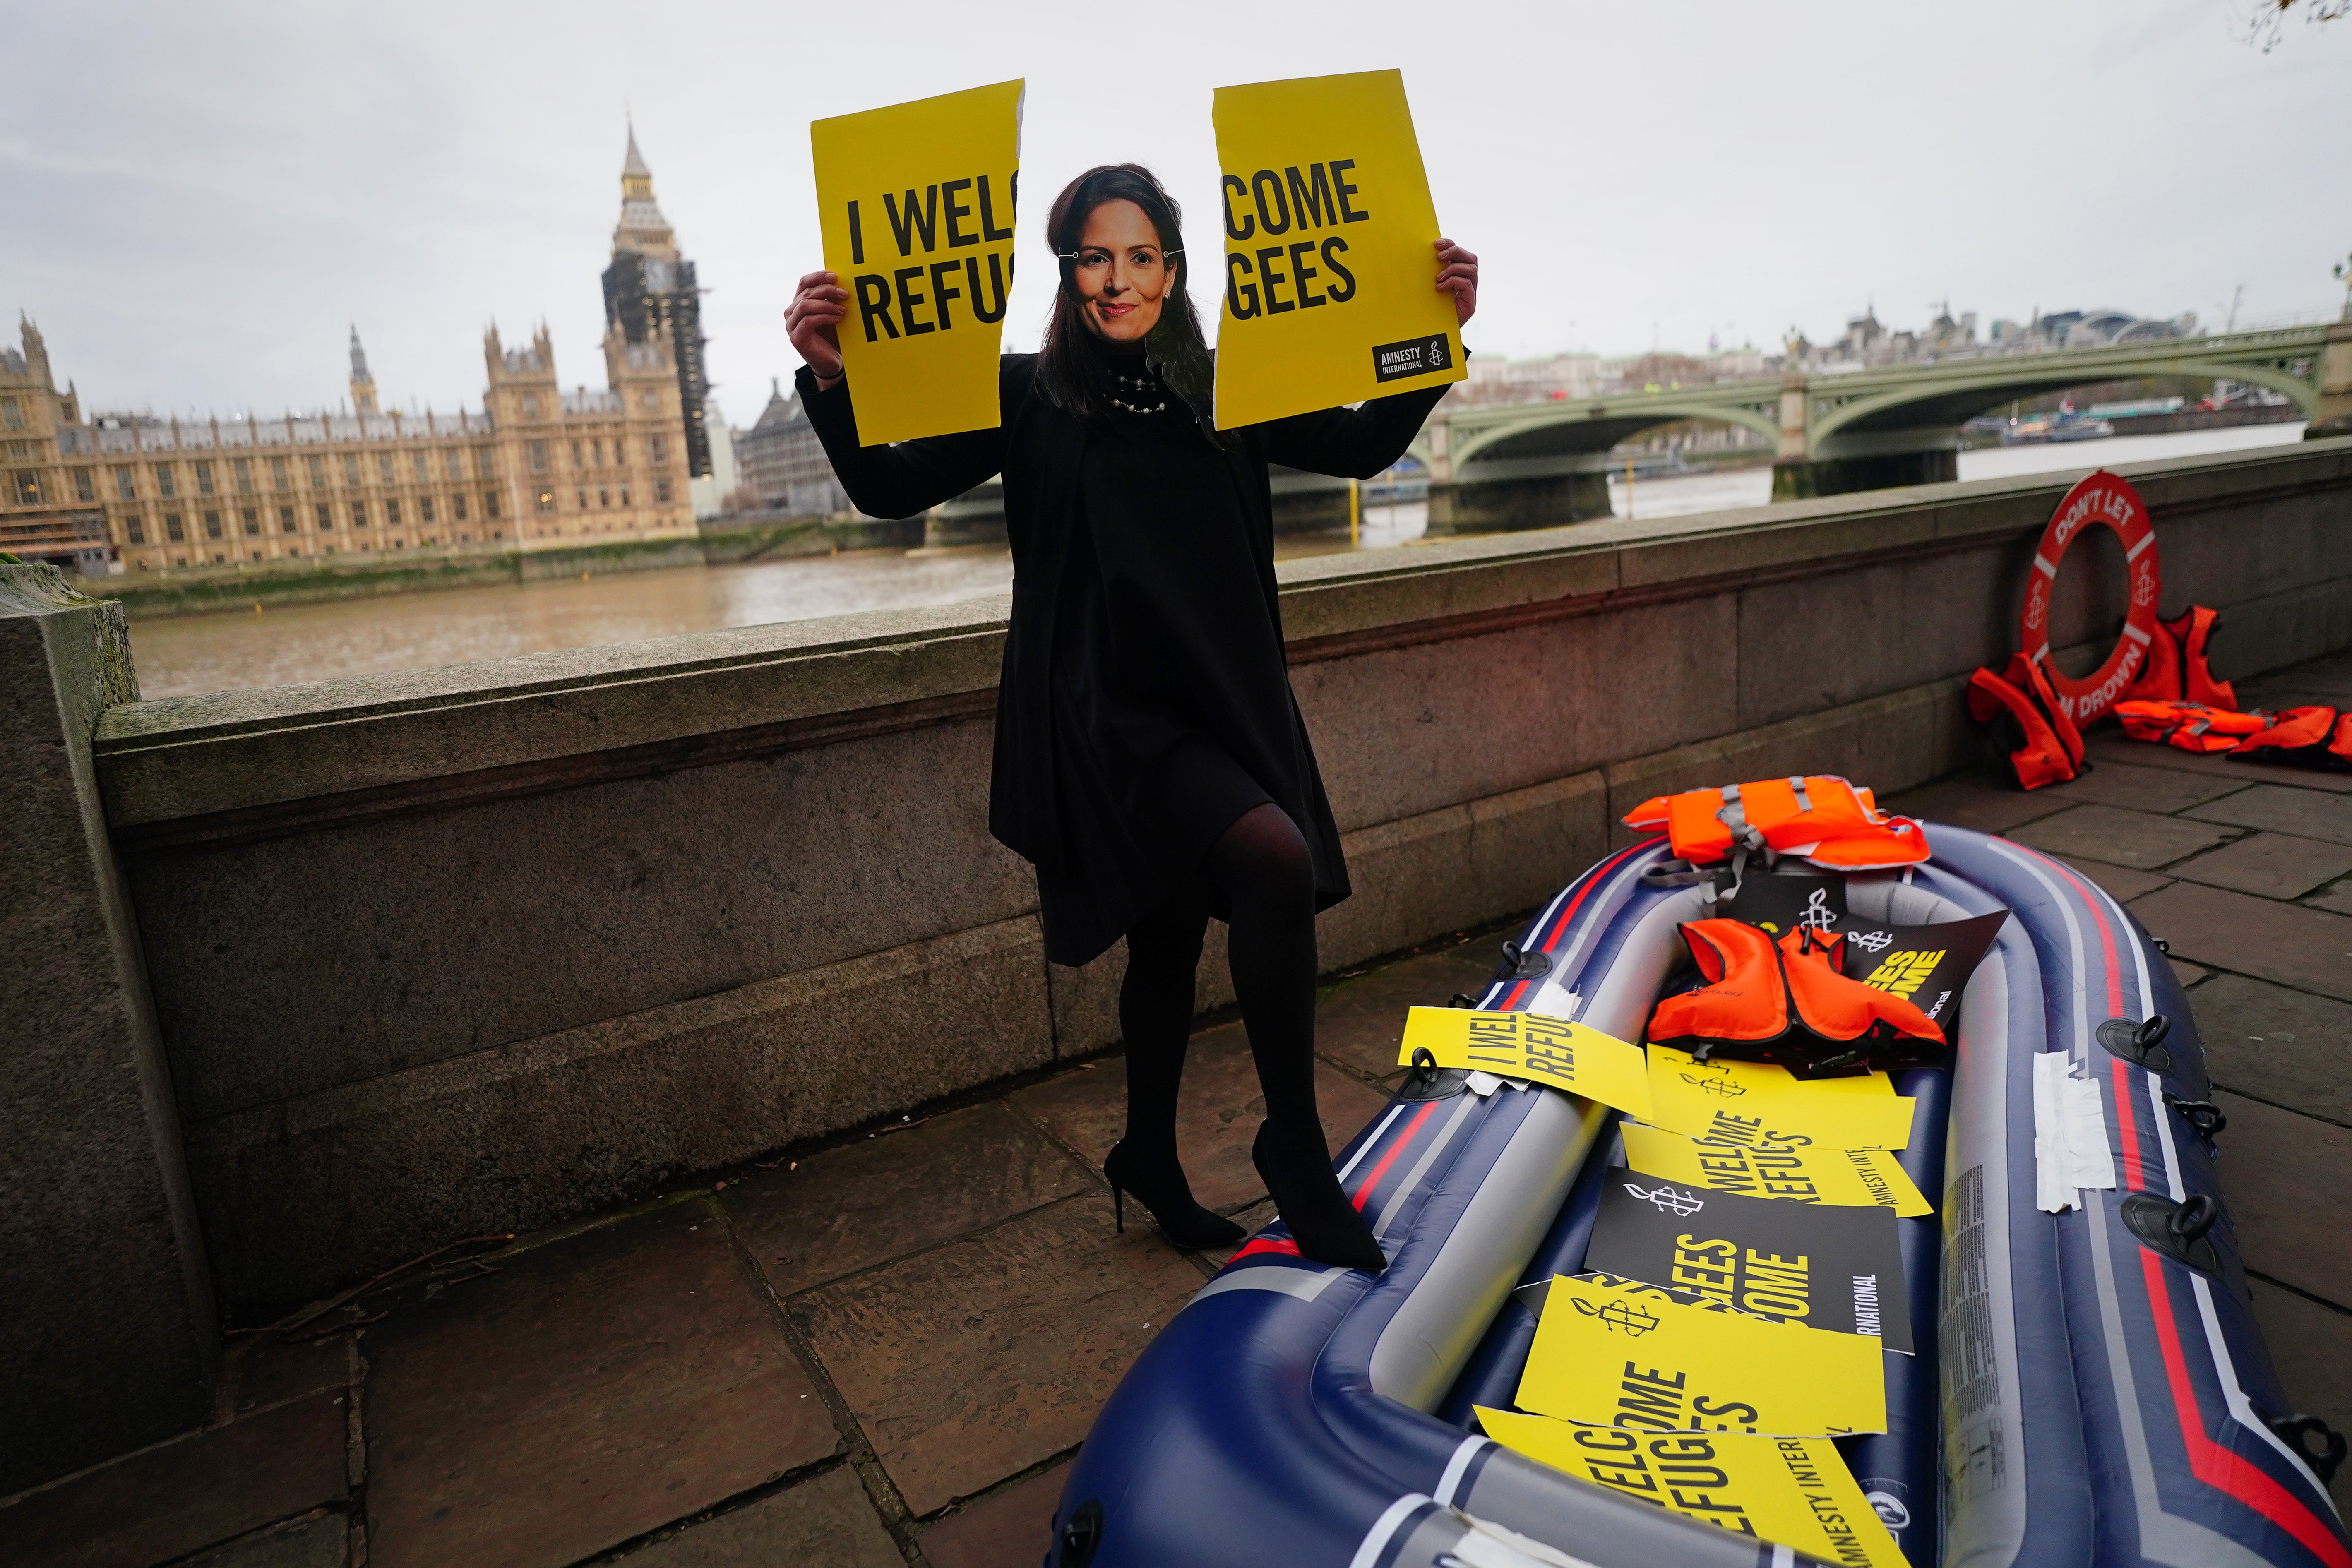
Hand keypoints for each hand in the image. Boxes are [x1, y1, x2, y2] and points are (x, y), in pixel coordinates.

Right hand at [785, 270, 847, 386]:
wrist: (831, 362)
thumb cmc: (832, 336)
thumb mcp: (832, 313)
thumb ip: (830, 299)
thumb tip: (841, 282)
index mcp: (798, 303)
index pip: (804, 282)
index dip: (818, 276)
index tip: (835, 276)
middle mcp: (791, 312)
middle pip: (806, 293)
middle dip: (827, 290)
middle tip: (845, 294)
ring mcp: (791, 326)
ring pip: (805, 305)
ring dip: (826, 305)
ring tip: (843, 309)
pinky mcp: (796, 338)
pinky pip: (808, 321)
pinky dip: (825, 317)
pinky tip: (838, 319)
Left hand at [1434, 238, 1477, 326]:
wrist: (1437, 334)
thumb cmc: (1432, 309)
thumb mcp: (1431, 287)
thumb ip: (1434, 272)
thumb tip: (1424, 255)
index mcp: (1460, 275)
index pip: (1461, 253)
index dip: (1450, 244)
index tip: (1435, 243)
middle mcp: (1469, 282)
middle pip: (1471, 258)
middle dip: (1454, 252)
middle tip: (1438, 257)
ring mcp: (1472, 293)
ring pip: (1471, 269)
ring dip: (1452, 269)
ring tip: (1438, 277)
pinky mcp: (1470, 304)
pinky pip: (1467, 284)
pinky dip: (1453, 282)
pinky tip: (1440, 288)